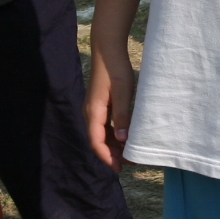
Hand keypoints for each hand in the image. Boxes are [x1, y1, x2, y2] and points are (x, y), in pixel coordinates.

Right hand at [86, 47, 135, 168]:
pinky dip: (113, 135)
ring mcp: (94, 109)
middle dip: (112, 154)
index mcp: (93, 112)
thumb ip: (122, 116)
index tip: (119, 168)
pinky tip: (125, 138)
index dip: (106, 157)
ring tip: (129, 154)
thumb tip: (122, 140)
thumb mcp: (123, 93)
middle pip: (98, 140)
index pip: (96, 142)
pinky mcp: (100, 105)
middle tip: (130, 163)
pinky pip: (104, 126)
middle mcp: (90, 113)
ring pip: (101, 134)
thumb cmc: (116, 70)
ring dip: (113, 146)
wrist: (108, 50)